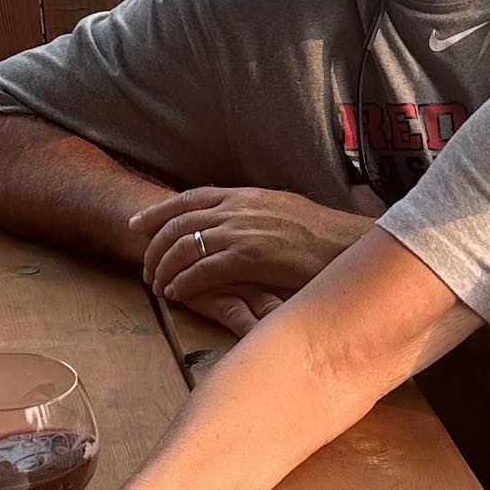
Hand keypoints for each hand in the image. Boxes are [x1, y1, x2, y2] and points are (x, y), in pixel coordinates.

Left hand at [131, 185, 368, 311]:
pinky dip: (184, 281)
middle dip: (154, 245)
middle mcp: (241, 208)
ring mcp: (245, 230)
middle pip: (179, 222)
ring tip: (157, 285)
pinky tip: (176, 293)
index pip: (190, 198)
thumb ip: (258, 217)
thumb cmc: (324, 239)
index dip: (159, 212)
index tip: (137, 225)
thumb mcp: (284, 215)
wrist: (352, 246)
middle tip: (144, 267)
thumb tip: (243, 226)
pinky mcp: (252, 256)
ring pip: (185, 245)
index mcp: (248, 196)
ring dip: (164, 267)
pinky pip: (204, 268)